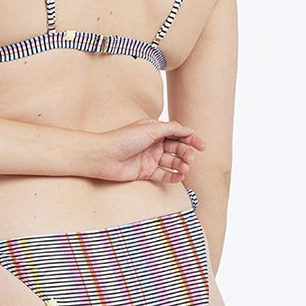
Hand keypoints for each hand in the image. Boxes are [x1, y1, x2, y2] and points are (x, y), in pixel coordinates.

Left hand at [88, 118, 205, 182]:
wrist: (104, 156)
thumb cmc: (124, 139)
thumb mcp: (150, 129)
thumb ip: (171, 129)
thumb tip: (189, 129)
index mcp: (154, 130)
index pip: (178, 133)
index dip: (191, 139)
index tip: (201, 146)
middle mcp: (153, 143)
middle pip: (177, 148)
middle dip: (186, 153)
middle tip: (190, 159)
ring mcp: (149, 158)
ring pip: (172, 161)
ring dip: (181, 165)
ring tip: (184, 169)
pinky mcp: (145, 172)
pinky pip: (163, 174)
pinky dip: (173, 176)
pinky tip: (179, 177)